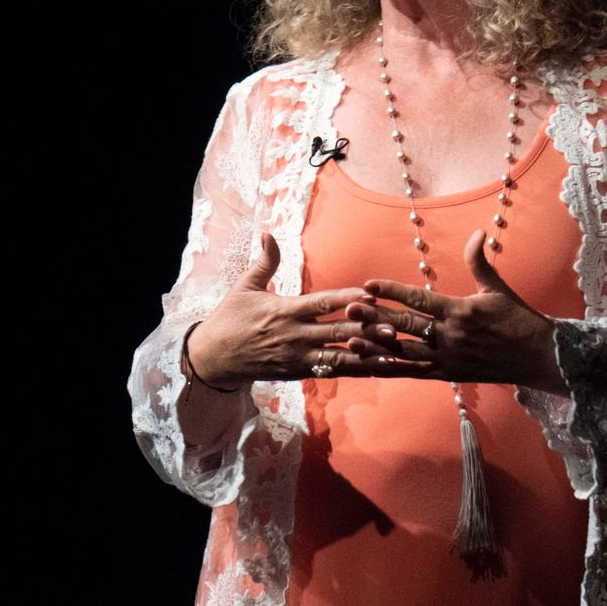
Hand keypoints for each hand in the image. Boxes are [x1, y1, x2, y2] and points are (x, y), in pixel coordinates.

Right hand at [187, 233, 431, 385]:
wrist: (212, 359)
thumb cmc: (229, 319)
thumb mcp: (244, 287)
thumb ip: (264, 261)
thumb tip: (268, 232)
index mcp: (284, 310)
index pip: (320, 303)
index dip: (345, 299)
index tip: (369, 294)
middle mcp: (294, 335)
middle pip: (335, 331)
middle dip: (366, 330)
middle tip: (394, 326)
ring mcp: (297, 357)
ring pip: (338, 356)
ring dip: (367, 354)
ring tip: (394, 352)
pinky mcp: (298, 373)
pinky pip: (331, 371)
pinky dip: (355, 370)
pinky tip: (378, 369)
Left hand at [342, 229, 569, 397]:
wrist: (540, 357)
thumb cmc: (519, 319)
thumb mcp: (498, 289)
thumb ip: (479, 262)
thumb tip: (477, 232)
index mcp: (461, 311)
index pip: (420, 299)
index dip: (392, 291)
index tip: (369, 284)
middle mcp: (451, 335)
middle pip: (406, 325)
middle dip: (375, 316)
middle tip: (349, 308)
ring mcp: (448, 358)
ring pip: (404, 351)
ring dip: (376, 346)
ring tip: (349, 339)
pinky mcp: (448, 375)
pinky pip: (414, 372)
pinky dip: (391, 369)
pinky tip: (369, 365)